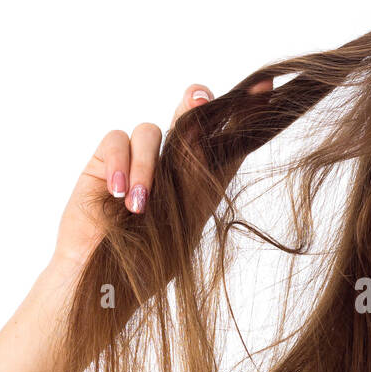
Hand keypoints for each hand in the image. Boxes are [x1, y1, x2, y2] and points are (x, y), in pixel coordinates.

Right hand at [49, 80, 250, 276]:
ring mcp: (139, 161)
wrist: (103, 283)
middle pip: (190, 117)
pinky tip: (118, 193)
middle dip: (197, 103)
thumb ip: (199, 181)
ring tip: (138, 206)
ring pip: (151, 131)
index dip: (244, 114)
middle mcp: (172, 165)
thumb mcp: (186, 223)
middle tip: (201, 99)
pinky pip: (117, 141)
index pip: (224, 140)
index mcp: (200, 182)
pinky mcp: (106, 162)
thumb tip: (213, 141)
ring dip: (147, 167)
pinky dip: (121, 164)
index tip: (267, 88)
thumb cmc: (147, 264)